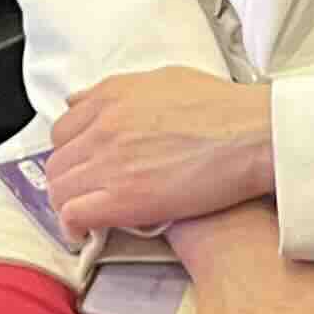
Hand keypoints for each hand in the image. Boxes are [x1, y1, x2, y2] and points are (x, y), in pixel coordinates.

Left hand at [47, 66, 276, 236]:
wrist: (256, 134)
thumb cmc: (225, 109)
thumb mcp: (166, 80)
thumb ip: (119, 91)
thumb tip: (81, 100)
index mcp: (112, 97)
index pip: (63, 130)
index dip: (71, 154)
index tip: (82, 168)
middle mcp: (104, 126)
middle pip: (57, 163)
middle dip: (67, 182)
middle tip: (85, 197)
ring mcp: (110, 161)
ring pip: (60, 190)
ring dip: (68, 206)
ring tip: (87, 219)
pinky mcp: (123, 197)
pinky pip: (74, 214)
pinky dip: (74, 227)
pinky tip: (86, 234)